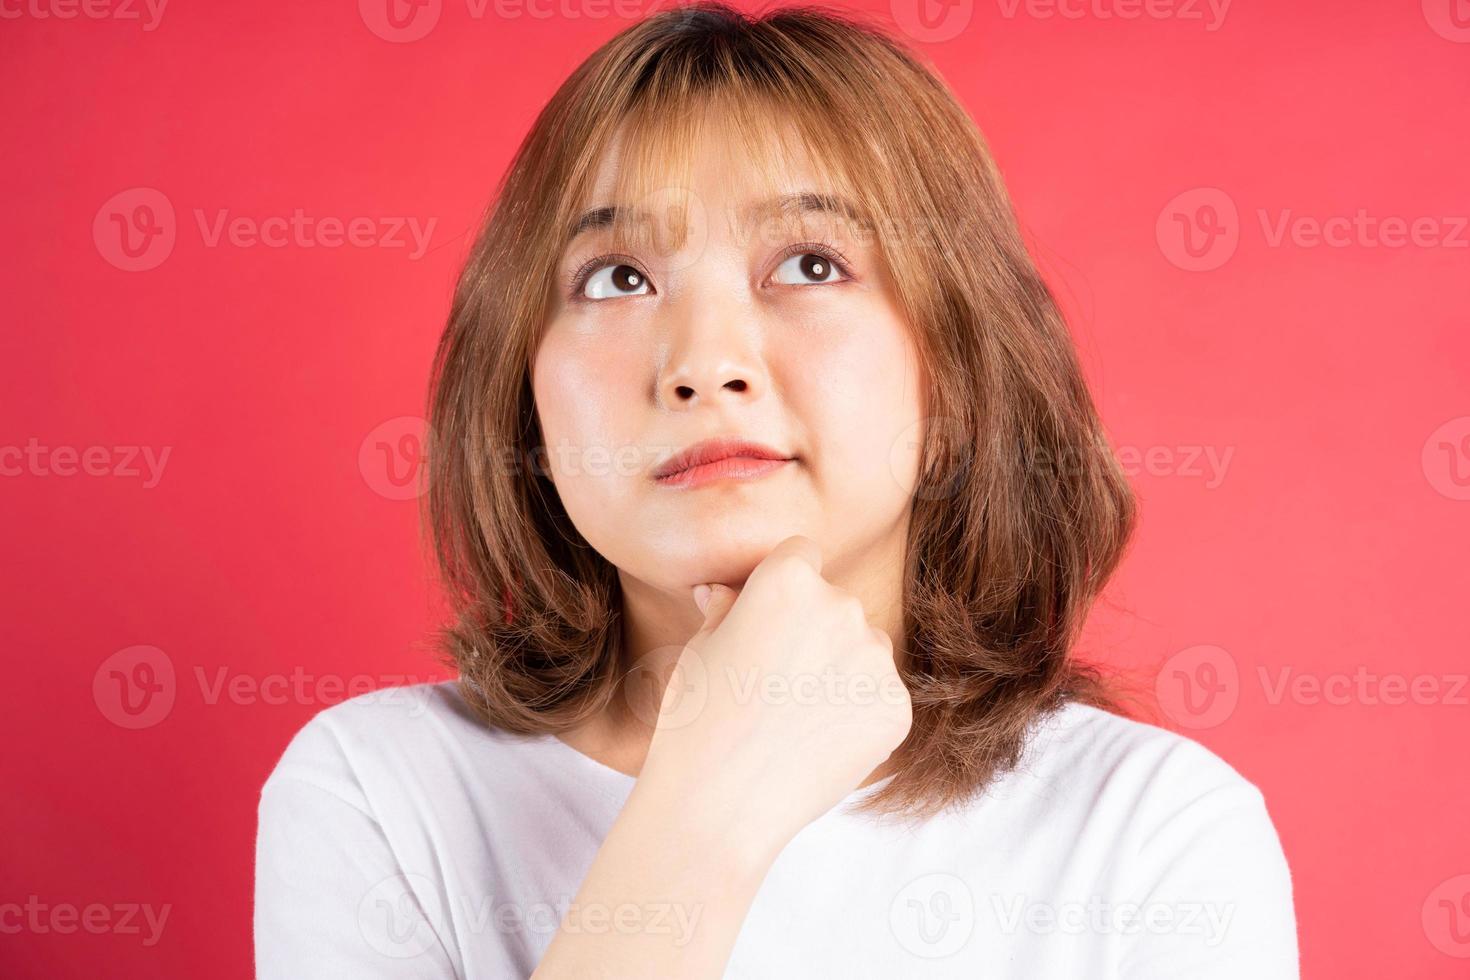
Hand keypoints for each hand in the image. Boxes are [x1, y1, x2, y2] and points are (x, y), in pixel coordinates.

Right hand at [635, 535, 913, 860]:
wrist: (720, 805)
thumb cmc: (697, 722)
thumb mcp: (699, 649)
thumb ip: (727, 609)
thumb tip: (727, 591)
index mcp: (788, 579)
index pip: (801, 555)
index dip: (781, 587)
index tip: (766, 621)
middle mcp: (841, 607)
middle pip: (835, 604)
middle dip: (812, 631)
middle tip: (771, 684)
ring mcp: (875, 659)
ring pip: (862, 650)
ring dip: (838, 671)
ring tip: (791, 719)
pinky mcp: (896, 707)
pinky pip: (877, 697)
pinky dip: (855, 715)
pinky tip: (815, 743)